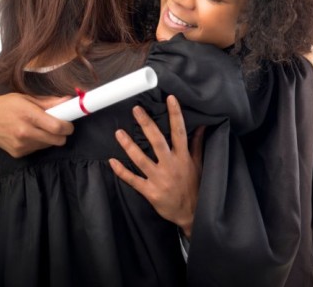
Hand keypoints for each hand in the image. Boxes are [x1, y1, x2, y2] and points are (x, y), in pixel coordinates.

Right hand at [0, 88, 73, 157]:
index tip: (69, 123)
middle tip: (58, 126)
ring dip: (49, 138)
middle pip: (58, 140)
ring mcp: (20, 145)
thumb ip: (49, 102)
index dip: (68, 126)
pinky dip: (38, 142)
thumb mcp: (26, 99)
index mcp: (29, 115)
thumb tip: (68, 100)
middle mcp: (25, 132)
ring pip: (49, 145)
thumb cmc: (5, 105)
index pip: (57, 127)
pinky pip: (38, 149)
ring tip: (38, 128)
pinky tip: (28, 134)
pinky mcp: (17, 153)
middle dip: (62, 134)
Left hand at [109, 95, 203, 238]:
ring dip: (128, 146)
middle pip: (157, 141)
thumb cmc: (195, 186)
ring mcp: (159, 179)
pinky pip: (133, 180)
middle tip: (136, 110)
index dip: (175, 114)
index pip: (179, 132)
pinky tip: (112, 161)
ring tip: (118, 132)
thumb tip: (201, 125)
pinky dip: (122, 171)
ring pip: (141, 159)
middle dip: (146, 124)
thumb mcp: (199, 164)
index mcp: (183, 157)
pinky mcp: (150, 192)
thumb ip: (197, 144)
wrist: (192, 213)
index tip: (170, 99)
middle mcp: (171, 165)